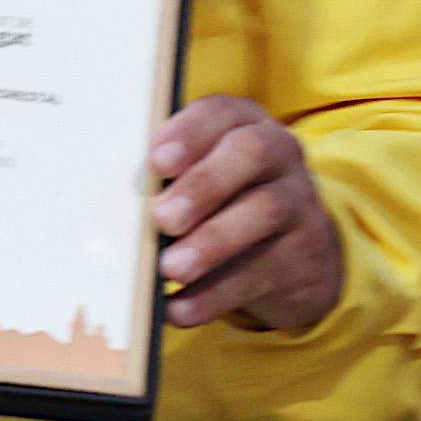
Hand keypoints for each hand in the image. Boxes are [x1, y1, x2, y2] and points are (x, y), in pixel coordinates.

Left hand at [150, 96, 343, 331]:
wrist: (296, 254)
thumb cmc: (224, 201)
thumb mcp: (203, 177)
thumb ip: (168, 178)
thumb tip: (116, 202)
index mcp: (245, 124)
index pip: (224, 111)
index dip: (191, 131)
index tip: (157, 160)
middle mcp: (280, 155)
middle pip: (252, 153)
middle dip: (203, 184)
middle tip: (163, 218)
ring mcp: (300, 204)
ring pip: (264, 212)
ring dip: (211, 242)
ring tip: (169, 267)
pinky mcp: (303, 256)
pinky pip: (260, 273)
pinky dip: (213, 295)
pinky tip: (178, 308)